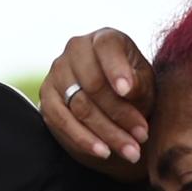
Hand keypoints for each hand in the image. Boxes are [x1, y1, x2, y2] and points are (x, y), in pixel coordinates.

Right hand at [38, 29, 155, 178]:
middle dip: (119, 114)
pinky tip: (103, 152)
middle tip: (142, 136)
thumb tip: (127, 88)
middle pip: (93, 84)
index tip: (128, 92)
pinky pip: (62, 122)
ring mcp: (57, 73)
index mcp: (104, 39)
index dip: (116, 70)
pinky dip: (84, 139)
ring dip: (107, 133)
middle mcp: (76, 49)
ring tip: (131, 151)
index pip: (107, 48)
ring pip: (79, 106)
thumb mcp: (145, 83)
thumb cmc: (134, 88)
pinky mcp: (47, 98)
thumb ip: (138, 83)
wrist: (114, 104)